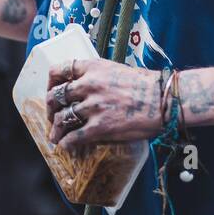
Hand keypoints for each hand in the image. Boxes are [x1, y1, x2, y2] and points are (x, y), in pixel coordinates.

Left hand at [46, 59, 163, 150]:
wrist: (163, 99)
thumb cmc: (144, 84)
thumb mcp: (115, 69)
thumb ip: (96, 76)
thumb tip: (83, 86)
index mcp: (92, 68)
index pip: (58, 71)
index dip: (51, 83)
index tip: (52, 91)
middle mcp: (88, 85)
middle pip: (56, 96)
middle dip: (50, 109)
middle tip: (52, 117)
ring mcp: (93, 107)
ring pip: (62, 118)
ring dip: (55, 130)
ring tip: (55, 136)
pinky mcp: (100, 127)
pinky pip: (74, 137)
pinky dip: (66, 143)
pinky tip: (66, 146)